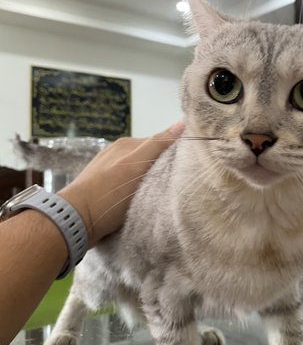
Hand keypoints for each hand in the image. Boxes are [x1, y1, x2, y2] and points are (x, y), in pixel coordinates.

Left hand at [59, 122, 183, 245]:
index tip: (185, 168)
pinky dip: (137, 194)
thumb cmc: (107, 193)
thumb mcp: (135, 166)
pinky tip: (141, 203)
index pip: (158, 143)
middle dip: (161, 170)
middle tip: (174, 185)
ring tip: (159, 196)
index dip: (172, 154)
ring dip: (149, 184)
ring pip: (138, 175)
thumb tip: (182, 122)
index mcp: (125, 145)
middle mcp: (116, 155)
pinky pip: (128, 188)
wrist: (74, 221)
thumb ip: (157, 144)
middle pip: (148, 159)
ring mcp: (108, 173)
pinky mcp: (104, 191)